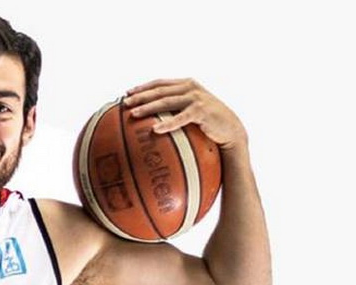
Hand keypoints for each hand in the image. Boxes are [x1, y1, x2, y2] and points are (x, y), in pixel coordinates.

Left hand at [123, 78, 247, 153]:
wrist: (230, 129)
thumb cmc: (208, 121)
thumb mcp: (192, 109)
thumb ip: (176, 107)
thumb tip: (152, 117)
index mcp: (186, 84)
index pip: (160, 83)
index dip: (143, 87)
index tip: (127, 93)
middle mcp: (190, 88)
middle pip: (159, 91)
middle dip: (140, 96)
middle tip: (125, 103)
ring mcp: (196, 98)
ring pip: (166, 101)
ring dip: (148, 107)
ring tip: (134, 114)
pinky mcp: (201, 111)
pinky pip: (180, 118)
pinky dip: (167, 124)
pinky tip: (155, 130)